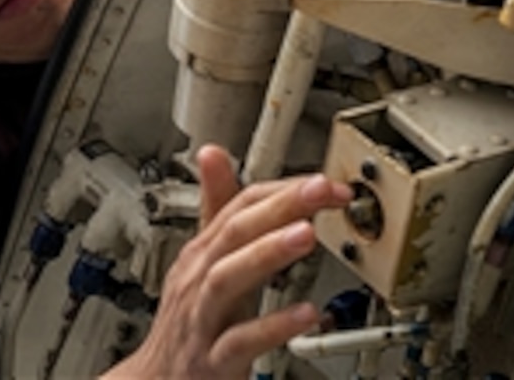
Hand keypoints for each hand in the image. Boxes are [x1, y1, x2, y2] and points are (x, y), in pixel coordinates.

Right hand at [102, 144, 351, 378]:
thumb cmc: (189, 320)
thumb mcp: (203, 260)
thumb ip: (216, 209)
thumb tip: (213, 154)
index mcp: (202, 253)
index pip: (239, 207)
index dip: (282, 190)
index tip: (324, 181)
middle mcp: (199, 279)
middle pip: (232, 233)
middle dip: (278, 207)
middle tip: (321, 189)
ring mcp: (202, 318)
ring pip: (227, 279)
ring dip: (267, 254)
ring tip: (307, 235)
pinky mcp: (211, 359)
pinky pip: (240, 341)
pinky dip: (271, 325)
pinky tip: (306, 313)